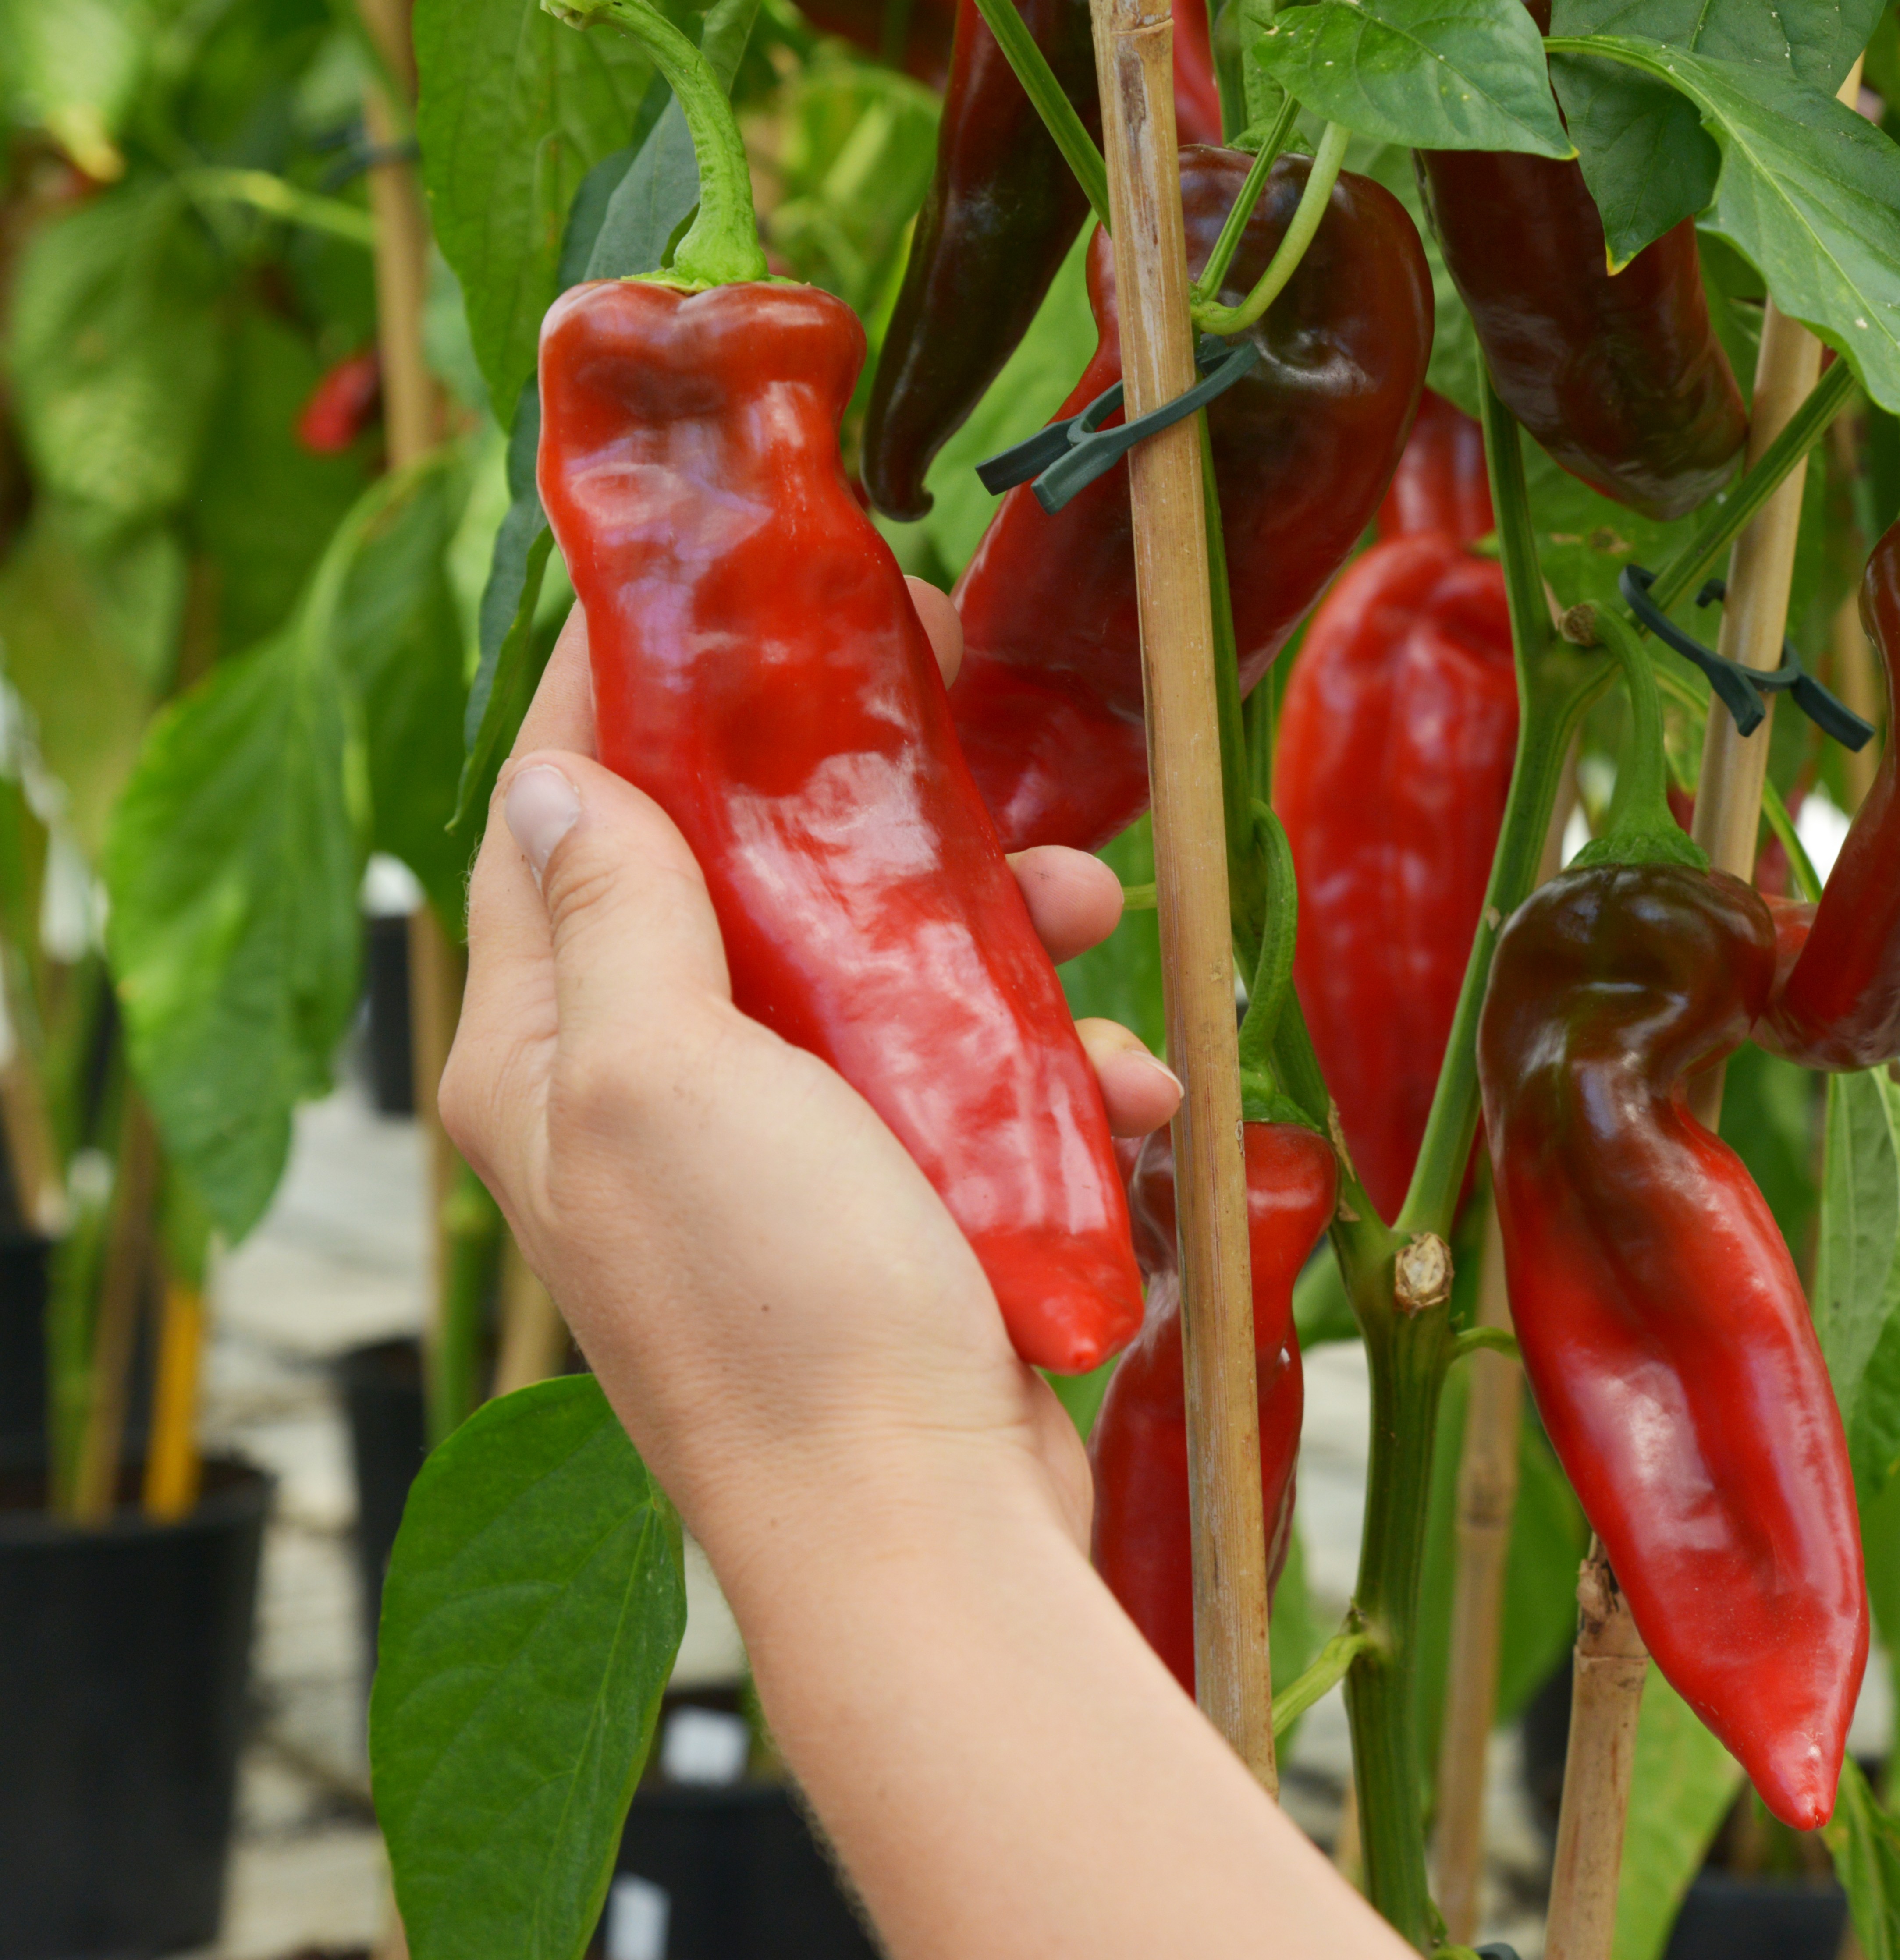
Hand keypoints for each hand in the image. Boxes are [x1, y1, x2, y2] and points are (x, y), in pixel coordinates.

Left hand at [440, 581, 1177, 1555]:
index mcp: (548, 1050)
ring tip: (1093, 913)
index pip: (561, 809)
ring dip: (994, 927)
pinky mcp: (889, 1200)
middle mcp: (645, 1088)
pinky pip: (970, 1079)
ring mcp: (774, 1148)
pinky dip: (1053, 1064)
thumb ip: (616, 918)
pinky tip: (1132, 1077)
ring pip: (879, 962)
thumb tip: (551, 779)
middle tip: (966, 714)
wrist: (920, 1529)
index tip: (745, 589)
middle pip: (741, 866)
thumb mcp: (664, 1079)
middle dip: (866, 795)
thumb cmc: (777, 1313)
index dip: (642, 683)